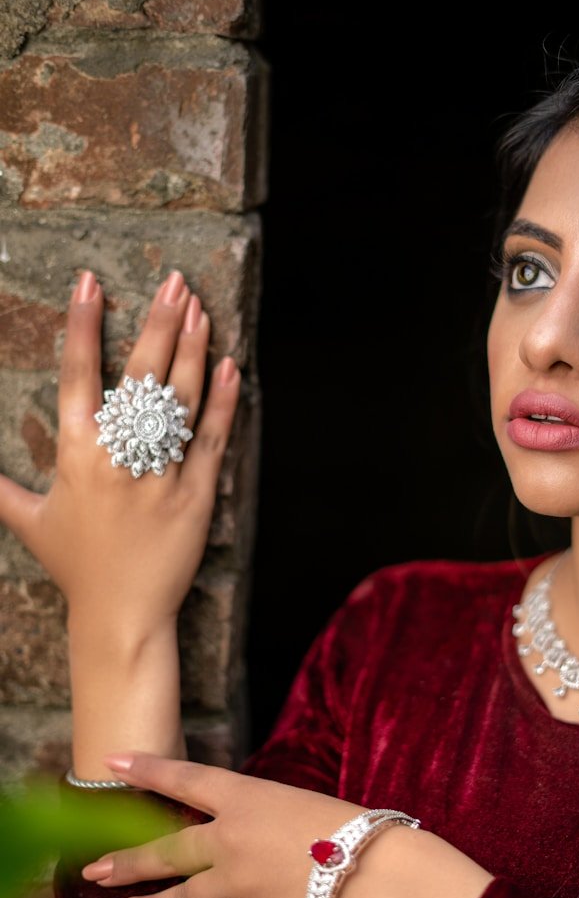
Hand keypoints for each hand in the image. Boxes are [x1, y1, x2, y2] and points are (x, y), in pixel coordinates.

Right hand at [0, 270, 239, 630]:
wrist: (121, 614)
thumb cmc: (76, 567)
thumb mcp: (30, 522)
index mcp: (77, 454)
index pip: (78, 375)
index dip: (83, 325)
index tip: (90, 283)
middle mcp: (119, 456)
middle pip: (141, 375)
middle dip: (158, 323)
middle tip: (174, 283)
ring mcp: (161, 473)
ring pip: (180, 399)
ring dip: (192, 349)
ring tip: (200, 308)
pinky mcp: (197, 494)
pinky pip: (212, 438)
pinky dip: (222, 401)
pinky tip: (229, 365)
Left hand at [81, 752, 367, 897]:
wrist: (375, 875)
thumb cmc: (356, 833)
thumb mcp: (303, 804)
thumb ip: (265, 817)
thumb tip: (243, 837)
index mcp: (248, 797)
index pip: (186, 779)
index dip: (147, 770)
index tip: (112, 762)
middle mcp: (229, 839)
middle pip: (165, 851)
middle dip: (127, 862)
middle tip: (95, 870)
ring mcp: (232, 885)